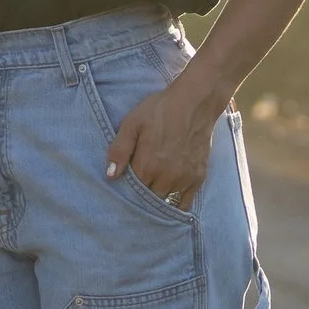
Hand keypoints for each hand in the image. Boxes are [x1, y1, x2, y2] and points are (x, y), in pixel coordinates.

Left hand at [105, 74, 223, 208]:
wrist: (195, 102)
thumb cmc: (160, 110)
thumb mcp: (132, 123)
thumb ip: (119, 150)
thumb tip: (110, 175)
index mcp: (147, 165)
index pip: (132, 193)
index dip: (126, 193)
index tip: (123, 190)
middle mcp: (166, 177)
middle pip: (148, 201)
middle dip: (140, 200)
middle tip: (135, 194)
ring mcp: (184, 179)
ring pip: (165, 203)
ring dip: (157, 201)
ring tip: (150, 195)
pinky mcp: (198, 178)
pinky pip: (185, 204)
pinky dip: (176, 206)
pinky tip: (168, 202)